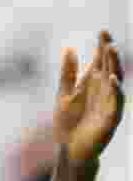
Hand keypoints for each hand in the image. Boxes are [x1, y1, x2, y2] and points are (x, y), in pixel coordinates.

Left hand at [53, 31, 124, 165]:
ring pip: (116, 81)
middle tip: (107, 38)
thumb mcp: (63, 94)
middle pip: (110, 67)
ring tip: (111, 50)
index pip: (101, 61)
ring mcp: (109, 103)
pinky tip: (111, 78)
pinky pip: (116, 101)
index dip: (102, 47)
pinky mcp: (110, 117)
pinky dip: (115, 89)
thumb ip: (68, 73)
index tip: (102, 31)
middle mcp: (104, 91)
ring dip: (115, 65)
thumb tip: (70, 48)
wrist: (69, 149)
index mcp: (93, 84)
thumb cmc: (67, 122)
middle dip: (110, 53)